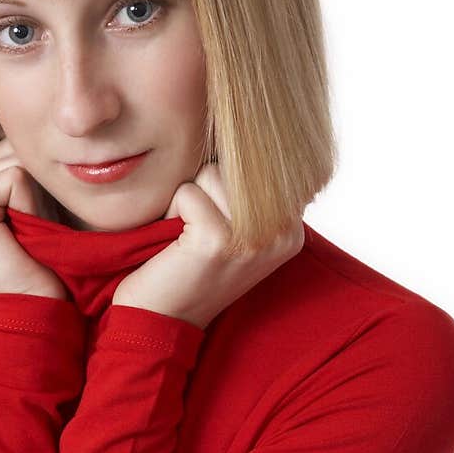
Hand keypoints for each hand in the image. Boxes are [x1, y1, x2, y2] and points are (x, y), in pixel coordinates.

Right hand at [0, 123, 68, 298]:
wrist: (45, 301)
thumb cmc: (52, 253)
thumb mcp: (42, 193)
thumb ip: (28, 156)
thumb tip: (34, 113)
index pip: (11, 137)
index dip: (39, 167)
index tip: (41, 210)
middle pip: (13, 141)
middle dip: (40, 175)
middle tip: (41, 220)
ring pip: (17, 155)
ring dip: (40, 191)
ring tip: (36, 226)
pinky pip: (13, 176)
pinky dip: (32, 201)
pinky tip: (26, 229)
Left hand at [112, 162, 304, 328]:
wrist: (161, 322)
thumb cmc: (189, 270)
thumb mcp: (236, 231)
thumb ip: (253, 193)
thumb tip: (251, 130)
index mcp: (291, 230)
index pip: (264, 165)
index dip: (229, 176)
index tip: (215, 211)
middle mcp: (281, 235)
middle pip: (237, 164)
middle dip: (206, 187)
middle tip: (197, 229)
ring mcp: (252, 239)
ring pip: (211, 173)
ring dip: (187, 198)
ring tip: (187, 234)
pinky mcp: (218, 241)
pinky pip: (187, 193)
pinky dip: (171, 212)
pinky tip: (175, 244)